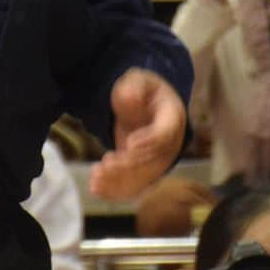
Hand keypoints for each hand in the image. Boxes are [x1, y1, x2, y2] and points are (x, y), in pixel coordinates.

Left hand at [90, 69, 186, 199]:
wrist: (145, 106)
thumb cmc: (143, 90)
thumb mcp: (139, 80)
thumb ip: (134, 86)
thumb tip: (131, 97)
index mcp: (173, 118)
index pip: (165, 135)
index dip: (148, 142)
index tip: (129, 144)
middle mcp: (170, 144)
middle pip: (152, 161)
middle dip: (128, 165)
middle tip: (106, 162)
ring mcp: (158, 160)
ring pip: (141, 178)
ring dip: (119, 181)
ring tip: (96, 175)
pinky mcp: (145, 172)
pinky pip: (134, 186)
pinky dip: (115, 190)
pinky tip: (96, 187)